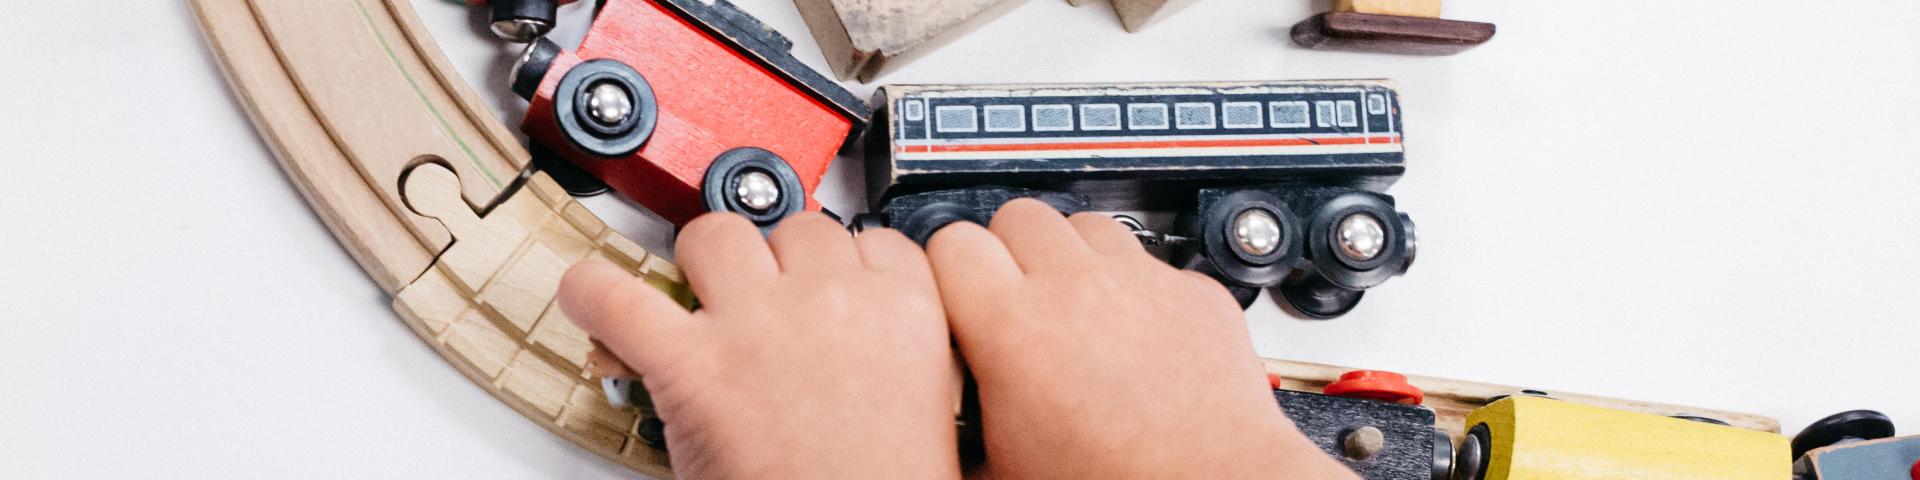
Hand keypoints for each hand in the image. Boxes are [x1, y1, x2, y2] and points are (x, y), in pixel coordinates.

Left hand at [558, 213, 961, 478]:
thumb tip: (855, 342)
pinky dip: (593, 295)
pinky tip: (593, 300)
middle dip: (774, 262)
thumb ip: (891, 350)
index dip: (842, 262)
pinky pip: (618, 297)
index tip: (827, 282)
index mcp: (904, 312)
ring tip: (695, 301)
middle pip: (794, 227)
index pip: (872, 241)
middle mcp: (832, 301)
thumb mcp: (925, 403)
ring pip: (714, 234)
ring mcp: (757, 324)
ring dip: (699, 263)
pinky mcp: (689, 364)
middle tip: (762, 305)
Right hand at [926, 199, 1356, 478]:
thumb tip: (939, 416)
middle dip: (1008, 251)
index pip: (951, 241)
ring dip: (1072, 257)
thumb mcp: (1003, 464)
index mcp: (1015, 327)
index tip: (952, 290)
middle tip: (1013, 296)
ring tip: (1074, 306)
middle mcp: (1079, 289)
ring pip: (1086, 224)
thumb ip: (963, 416)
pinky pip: (1151, 262)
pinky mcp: (1193, 292)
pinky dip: (1135, 287)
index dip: (946, 268)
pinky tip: (1133, 332)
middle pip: (1017, 215)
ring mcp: (1141, 283)